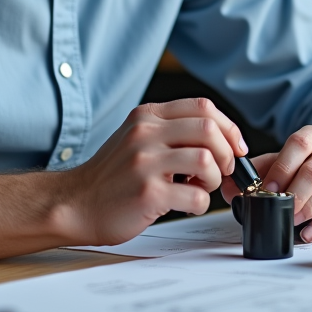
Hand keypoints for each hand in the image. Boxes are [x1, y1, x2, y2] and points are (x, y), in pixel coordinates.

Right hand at [61, 98, 246, 244]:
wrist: (75, 203)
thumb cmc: (111, 175)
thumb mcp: (136, 137)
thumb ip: (170, 129)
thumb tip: (220, 136)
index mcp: (147, 116)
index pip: (203, 107)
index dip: (228, 127)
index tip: (236, 146)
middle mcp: (145, 134)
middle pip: (209, 130)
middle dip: (227, 153)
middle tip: (221, 170)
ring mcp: (145, 163)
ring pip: (207, 161)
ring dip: (213, 179)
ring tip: (199, 187)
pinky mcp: (148, 193)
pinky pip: (196, 196)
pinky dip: (200, 204)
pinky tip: (185, 204)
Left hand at [220, 126, 311, 241]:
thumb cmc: (308, 171)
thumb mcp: (281, 166)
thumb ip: (255, 174)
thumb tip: (227, 188)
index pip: (299, 144)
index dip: (282, 168)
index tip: (268, 189)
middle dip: (295, 194)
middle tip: (281, 210)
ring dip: (310, 208)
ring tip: (294, 222)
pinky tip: (311, 231)